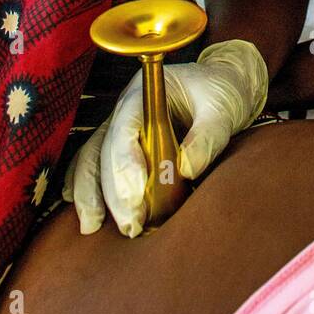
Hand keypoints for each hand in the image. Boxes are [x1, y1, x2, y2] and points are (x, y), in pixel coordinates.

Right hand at [62, 39, 267, 236]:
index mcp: (145, 92)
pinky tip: (88, 217)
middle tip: (131, 224)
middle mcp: (126, 110)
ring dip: (91, 196)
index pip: (125, 127)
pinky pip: (94, 168)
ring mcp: (120, 129)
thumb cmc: (222, 91)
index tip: (136, 197)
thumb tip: (186, 169)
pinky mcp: (123, 149)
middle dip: (113, 192)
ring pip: (91, 161)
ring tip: (94, 228)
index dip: (125, 163)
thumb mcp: (223, 108)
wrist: (226, 86)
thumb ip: (208, 137)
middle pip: (104, 150)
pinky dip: (87, 192)